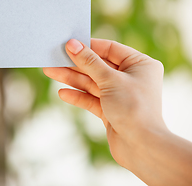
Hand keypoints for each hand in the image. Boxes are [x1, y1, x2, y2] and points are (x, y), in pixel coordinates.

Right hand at [43, 38, 167, 169]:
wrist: (141, 148)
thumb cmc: (134, 109)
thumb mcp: (110, 80)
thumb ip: (89, 62)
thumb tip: (72, 44)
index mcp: (140, 64)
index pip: (110, 49)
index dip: (89, 46)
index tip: (69, 43)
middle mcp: (132, 78)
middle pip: (99, 66)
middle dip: (76, 63)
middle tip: (54, 58)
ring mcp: (121, 95)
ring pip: (93, 83)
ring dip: (72, 78)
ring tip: (50, 71)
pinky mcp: (112, 110)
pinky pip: (93, 99)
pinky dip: (79, 96)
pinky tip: (63, 93)